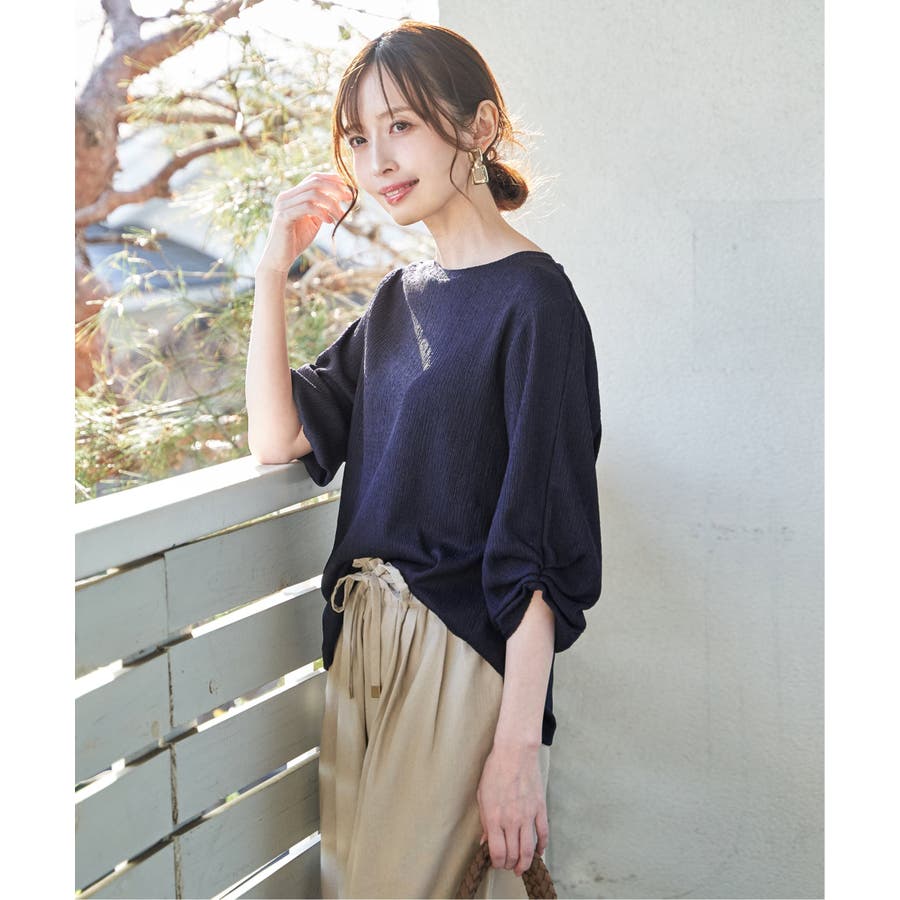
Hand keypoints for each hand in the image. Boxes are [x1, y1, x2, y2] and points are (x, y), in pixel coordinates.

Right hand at [257, 172, 354, 273]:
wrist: (280, 259)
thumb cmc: (296, 240)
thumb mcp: (313, 221)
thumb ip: (322, 208)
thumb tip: (338, 197)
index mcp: (292, 195)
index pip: (313, 178)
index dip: (332, 179)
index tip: (347, 188)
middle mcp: (286, 196)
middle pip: (314, 182)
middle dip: (335, 188)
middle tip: (349, 198)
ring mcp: (283, 205)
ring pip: (312, 194)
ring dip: (332, 204)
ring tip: (340, 216)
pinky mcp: (283, 217)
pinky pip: (306, 207)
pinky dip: (322, 212)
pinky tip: (329, 222)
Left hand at [476, 742, 548, 877]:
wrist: (515, 752)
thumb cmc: (495, 770)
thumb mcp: (482, 795)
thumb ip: (484, 821)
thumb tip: (485, 840)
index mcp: (494, 817)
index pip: (497, 852)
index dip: (496, 863)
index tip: (495, 863)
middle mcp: (511, 820)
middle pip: (513, 854)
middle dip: (509, 865)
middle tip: (508, 865)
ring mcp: (527, 815)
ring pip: (529, 849)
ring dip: (525, 863)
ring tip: (521, 867)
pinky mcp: (540, 809)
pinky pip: (544, 834)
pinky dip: (542, 847)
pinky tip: (539, 852)